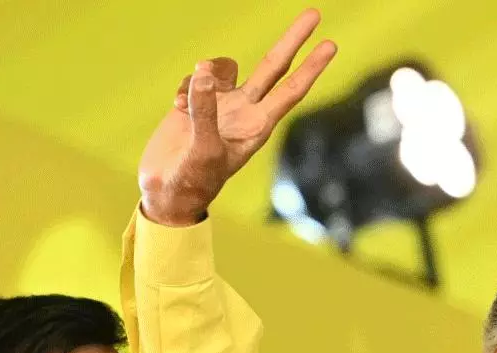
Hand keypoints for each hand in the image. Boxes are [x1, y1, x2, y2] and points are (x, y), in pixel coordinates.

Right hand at [137, 9, 337, 225]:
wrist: (166, 191)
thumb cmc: (194, 180)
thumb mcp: (203, 150)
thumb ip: (205, 111)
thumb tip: (205, 75)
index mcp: (258, 125)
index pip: (291, 90)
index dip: (311, 68)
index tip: (330, 44)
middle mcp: (245, 110)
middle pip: (274, 66)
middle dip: (293, 40)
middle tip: (315, 14)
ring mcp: (222, 104)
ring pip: (225, 67)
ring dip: (208, 70)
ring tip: (186, 102)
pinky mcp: (196, 100)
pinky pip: (195, 76)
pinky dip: (184, 86)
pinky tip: (174, 109)